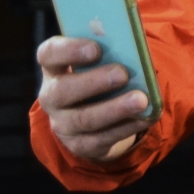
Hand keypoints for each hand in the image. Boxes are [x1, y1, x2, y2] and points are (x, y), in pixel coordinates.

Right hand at [37, 37, 156, 163]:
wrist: (94, 117)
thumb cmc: (98, 76)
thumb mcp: (98, 63)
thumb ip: (110, 52)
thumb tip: (134, 49)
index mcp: (54, 67)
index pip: (49, 54)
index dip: (69, 50)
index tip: (96, 48)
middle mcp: (51, 96)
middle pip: (62, 91)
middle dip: (94, 82)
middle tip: (123, 74)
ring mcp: (63, 123)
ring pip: (84, 119)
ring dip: (115, 109)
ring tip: (141, 100)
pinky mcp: (80, 144)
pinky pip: (102, 138)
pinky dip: (126, 127)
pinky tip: (145, 117)